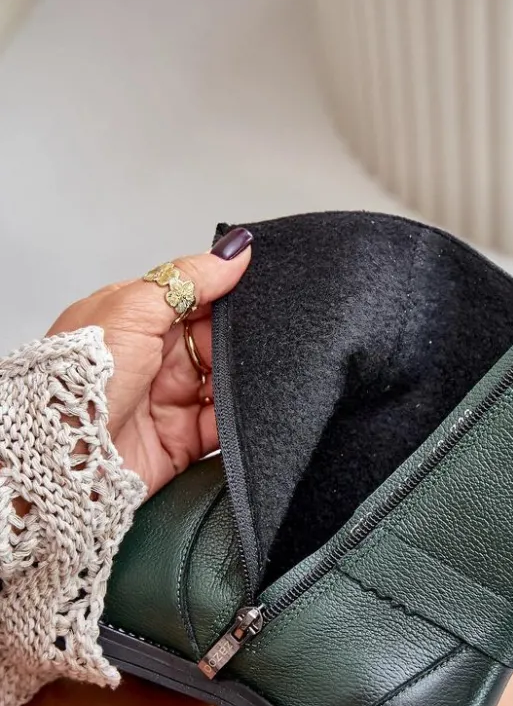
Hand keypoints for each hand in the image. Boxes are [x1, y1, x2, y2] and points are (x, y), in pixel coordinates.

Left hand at [47, 227, 252, 494]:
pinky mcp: (180, 439)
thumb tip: (231, 252)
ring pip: (224, 382)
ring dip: (240, 378)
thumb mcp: (133, 309)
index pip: (193, 297)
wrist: (65, 453)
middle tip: (251, 337)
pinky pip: (222, 425)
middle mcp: (152, 357)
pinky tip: (246, 407)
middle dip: (236, 339)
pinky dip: (239, 418)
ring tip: (249, 373)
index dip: (224, 294)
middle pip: (213, 340)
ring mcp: (166, 398)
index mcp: (135, 318)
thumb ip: (188, 279)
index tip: (254, 290)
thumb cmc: (78, 380)